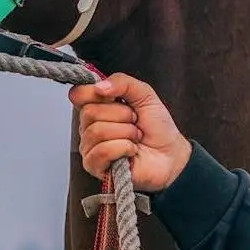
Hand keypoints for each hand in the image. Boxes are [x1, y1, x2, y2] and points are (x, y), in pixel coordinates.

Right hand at [69, 72, 192, 192]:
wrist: (171, 154)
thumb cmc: (157, 127)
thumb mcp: (144, 94)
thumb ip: (122, 82)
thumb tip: (99, 87)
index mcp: (96, 107)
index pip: (78, 94)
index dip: (96, 92)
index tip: (117, 97)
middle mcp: (88, 127)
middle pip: (89, 112)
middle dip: (122, 115)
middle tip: (136, 122)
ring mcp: (90, 148)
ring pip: (96, 131)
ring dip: (126, 132)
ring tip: (136, 137)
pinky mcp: (95, 167)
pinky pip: (102, 151)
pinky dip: (124, 147)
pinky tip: (132, 150)